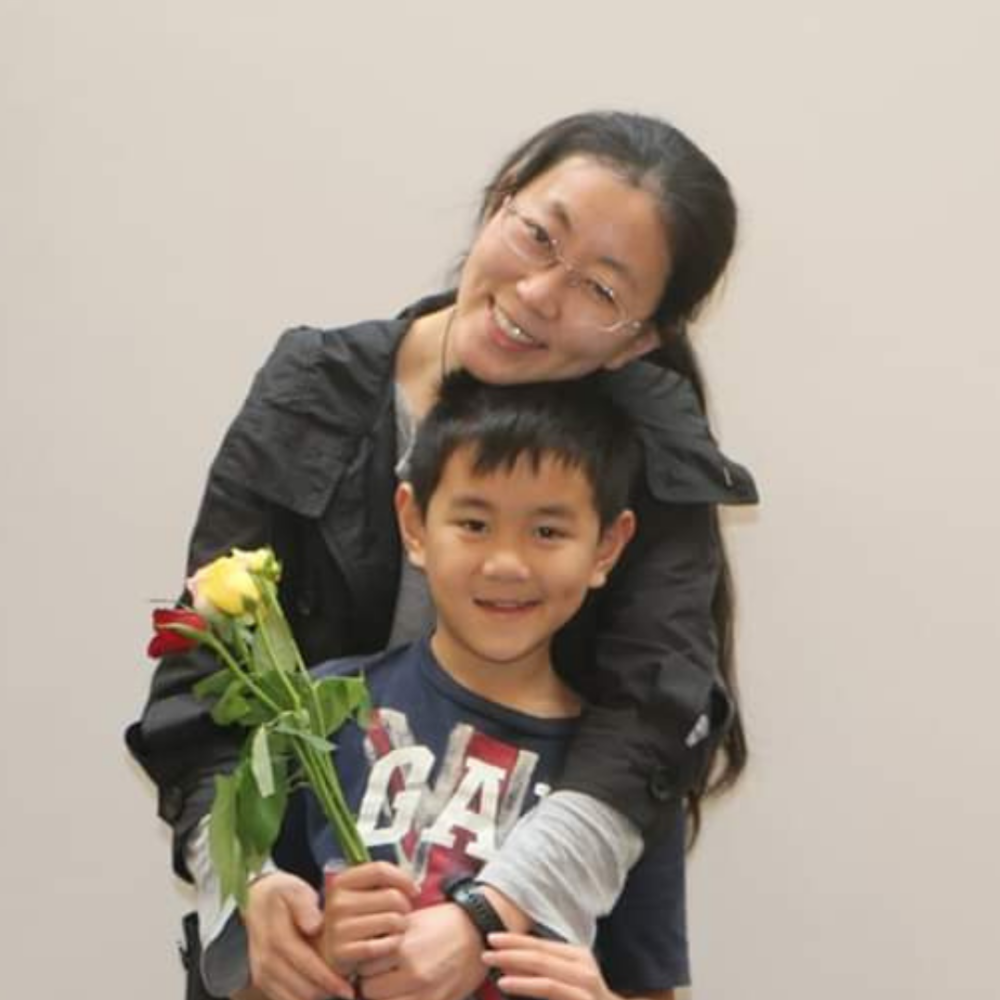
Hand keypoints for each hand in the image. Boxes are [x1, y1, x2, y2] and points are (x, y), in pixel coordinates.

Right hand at [244, 871, 353, 999]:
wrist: (256, 900)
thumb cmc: (282, 894)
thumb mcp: (295, 890)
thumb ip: (305, 906)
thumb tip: (315, 926)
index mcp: (276, 937)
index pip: (306, 965)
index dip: (328, 979)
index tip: (349, 988)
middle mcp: (266, 960)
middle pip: (301, 989)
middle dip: (327, 993)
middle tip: (350, 991)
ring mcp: (261, 973)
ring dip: (317, 998)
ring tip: (338, 991)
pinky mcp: (262, 981)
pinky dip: (304, 999)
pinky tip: (322, 991)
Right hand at [322, 861, 417, 973]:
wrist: (330, 953)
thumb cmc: (356, 918)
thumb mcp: (361, 893)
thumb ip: (382, 881)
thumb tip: (413, 887)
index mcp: (341, 882)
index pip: (380, 869)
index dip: (403, 878)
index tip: (414, 890)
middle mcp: (337, 903)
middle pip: (392, 896)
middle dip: (405, 907)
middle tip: (401, 914)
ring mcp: (338, 928)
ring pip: (394, 920)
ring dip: (402, 926)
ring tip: (395, 929)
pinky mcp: (344, 953)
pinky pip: (385, 944)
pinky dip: (394, 943)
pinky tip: (390, 943)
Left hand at [358, 902, 486, 999]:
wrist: (476, 930)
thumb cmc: (442, 922)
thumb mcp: (410, 922)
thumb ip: (385, 940)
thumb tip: (361, 954)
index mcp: (403, 947)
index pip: (363, 967)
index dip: (365, 963)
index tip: (371, 959)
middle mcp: (413, 972)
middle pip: (370, 990)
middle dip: (372, 981)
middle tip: (380, 972)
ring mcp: (426, 991)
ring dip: (385, 994)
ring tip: (393, 982)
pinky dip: (402, 999)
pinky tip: (406, 990)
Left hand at [482, 932, 616, 999]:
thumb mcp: (562, 982)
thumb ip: (542, 971)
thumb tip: (507, 961)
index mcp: (578, 956)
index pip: (541, 943)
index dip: (515, 939)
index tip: (491, 937)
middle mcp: (584, 966)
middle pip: (540, 953)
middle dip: (510, 949)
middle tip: (486, 949)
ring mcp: (587, 985)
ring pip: (544, 969)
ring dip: (514, 964)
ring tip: (492, 963)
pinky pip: (550, 988)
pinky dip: (526, 984)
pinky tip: (507, 983)